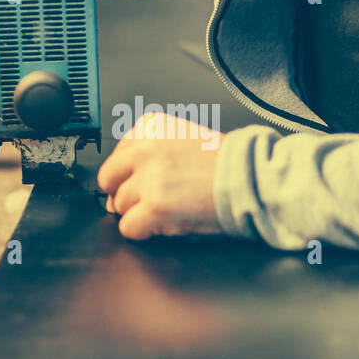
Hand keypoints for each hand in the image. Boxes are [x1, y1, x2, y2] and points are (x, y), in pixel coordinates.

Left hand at [97, 113, 222, 239]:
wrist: (249, 179)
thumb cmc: (223, 163)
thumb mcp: (182, 137)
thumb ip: (149, 150)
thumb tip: (118, 180)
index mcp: (150, 127)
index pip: (116, 156)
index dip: (129, 175)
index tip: (145, 181)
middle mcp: (145, 149)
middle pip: (109, 180)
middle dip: (125, 193)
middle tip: (151, 199)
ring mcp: (148, 178)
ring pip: (118, 206)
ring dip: (139, 212)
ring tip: (169, 206)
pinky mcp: (154, 206)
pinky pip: (128, 228)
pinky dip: (143, 231)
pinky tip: (164, 222)